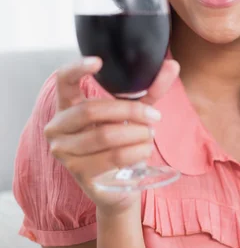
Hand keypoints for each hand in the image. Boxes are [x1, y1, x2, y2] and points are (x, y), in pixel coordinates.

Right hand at [44, 56, 179, 214]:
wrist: (118, 186)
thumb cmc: (120, 143)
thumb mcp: (134, 114)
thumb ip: (150, 90)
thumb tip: (173, 65)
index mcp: (67, 106)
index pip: (63, 80)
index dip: (78, 69)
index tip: (99, 61)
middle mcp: (57, 127)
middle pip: (91, 110)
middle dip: (129, 112)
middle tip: (154, 117)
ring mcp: (64, 152)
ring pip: (104, 135)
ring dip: (136, 134)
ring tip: (150, 135)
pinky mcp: (78, 173)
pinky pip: (112, 157)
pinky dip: (135, 151)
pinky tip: (145, 150)